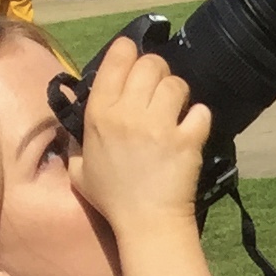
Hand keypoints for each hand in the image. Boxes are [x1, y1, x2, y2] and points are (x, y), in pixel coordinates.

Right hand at [69, 40, 208, 233]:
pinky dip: (199, 117)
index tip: (134, 61)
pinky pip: (200, 111)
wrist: (147, 224)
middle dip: (158, 70)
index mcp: (100, 113)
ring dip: (179, 92)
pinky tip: (193, 127)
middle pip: (151, 64)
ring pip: (176, 84)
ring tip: (176, 107)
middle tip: (159, 87)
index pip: (118, 58)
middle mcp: (128, 113)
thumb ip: (76, 144)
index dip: (129, 52)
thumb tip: (74, 131)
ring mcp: (159, 126)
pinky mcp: (187, 140)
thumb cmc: (112, 199)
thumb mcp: (79, 169)